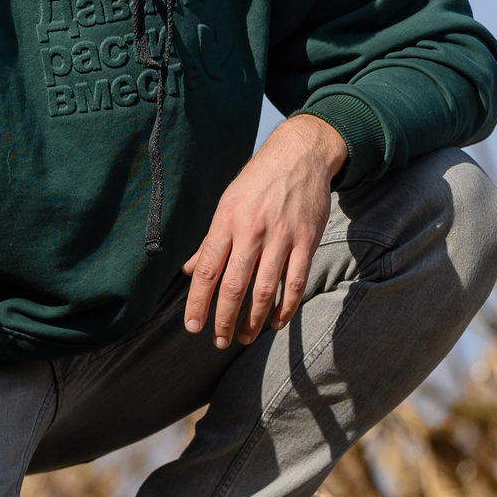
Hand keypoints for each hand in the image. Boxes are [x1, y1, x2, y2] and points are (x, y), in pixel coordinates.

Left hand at [182, 113, 345, 348]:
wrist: (299, 155)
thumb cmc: (258, 181)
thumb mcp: (227, 203)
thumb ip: (210, 241)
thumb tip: (190, 272)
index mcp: (226, 222)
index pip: (207, 270)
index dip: (198, 303)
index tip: (192, 326)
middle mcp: (251, 231)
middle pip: (233, 286)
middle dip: (223, 319)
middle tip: (218, 341)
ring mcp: (281, 237)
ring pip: (264, 290)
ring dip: (253, 321)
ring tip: (244, 338)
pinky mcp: (306, 241)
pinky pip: (295, 283)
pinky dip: (286, 307)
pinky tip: (276, 322)